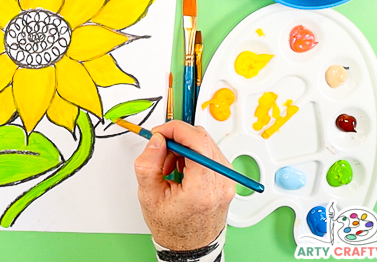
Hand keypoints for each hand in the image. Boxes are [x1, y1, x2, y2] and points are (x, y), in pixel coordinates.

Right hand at [134, 120, 234, 249]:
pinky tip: (182, 168)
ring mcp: (228, 182)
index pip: (197, 142)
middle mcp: (221, 184)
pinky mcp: (228, 180)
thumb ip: (149, 163)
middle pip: (202, 140)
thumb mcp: (149, 195)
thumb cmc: (172, 227)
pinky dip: (193, 154)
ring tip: (170, 166)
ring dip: (185, 147)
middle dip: (177, 138)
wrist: (189, 246)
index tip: (160, 132)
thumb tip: (158, 140)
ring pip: (206, 144)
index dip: (175, 129)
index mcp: (202, 189)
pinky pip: (210, 154)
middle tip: (161, 150)